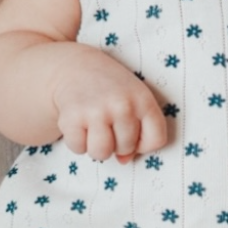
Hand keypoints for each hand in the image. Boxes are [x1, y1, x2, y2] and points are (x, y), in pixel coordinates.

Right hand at [51, 51, 167, 162]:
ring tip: (94, 127)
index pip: (156, 141)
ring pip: (101, 153)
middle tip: (108, 121)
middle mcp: (122, 105)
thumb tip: (123, 160)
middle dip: (116, 141)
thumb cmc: (111, 89)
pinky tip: (79, 124)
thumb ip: (138, 132)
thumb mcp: (133, 101)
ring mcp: (96, 111)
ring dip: (96, 146)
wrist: (75, 67)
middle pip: (126, 148)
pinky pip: (78, 148)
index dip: (144, 143)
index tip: (133, 131)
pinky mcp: (72, 118)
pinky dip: (77, 141)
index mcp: (143, 100)